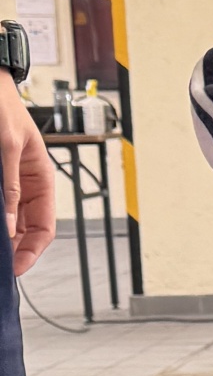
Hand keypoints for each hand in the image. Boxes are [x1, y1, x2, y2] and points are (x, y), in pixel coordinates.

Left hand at [0, 83, 56, 274]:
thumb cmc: (2, 108)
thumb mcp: (8, 148)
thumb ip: (11, 187)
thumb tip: (11, 225)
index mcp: (43, 178)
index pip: (45, 227)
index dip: (32, 250)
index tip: (16, 267)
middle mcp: (29, 185)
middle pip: (29, 230)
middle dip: (17, 249)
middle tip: (2, 264)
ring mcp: (12, 184)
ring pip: (13, 222)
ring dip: (6, 236)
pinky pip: (2, 208)